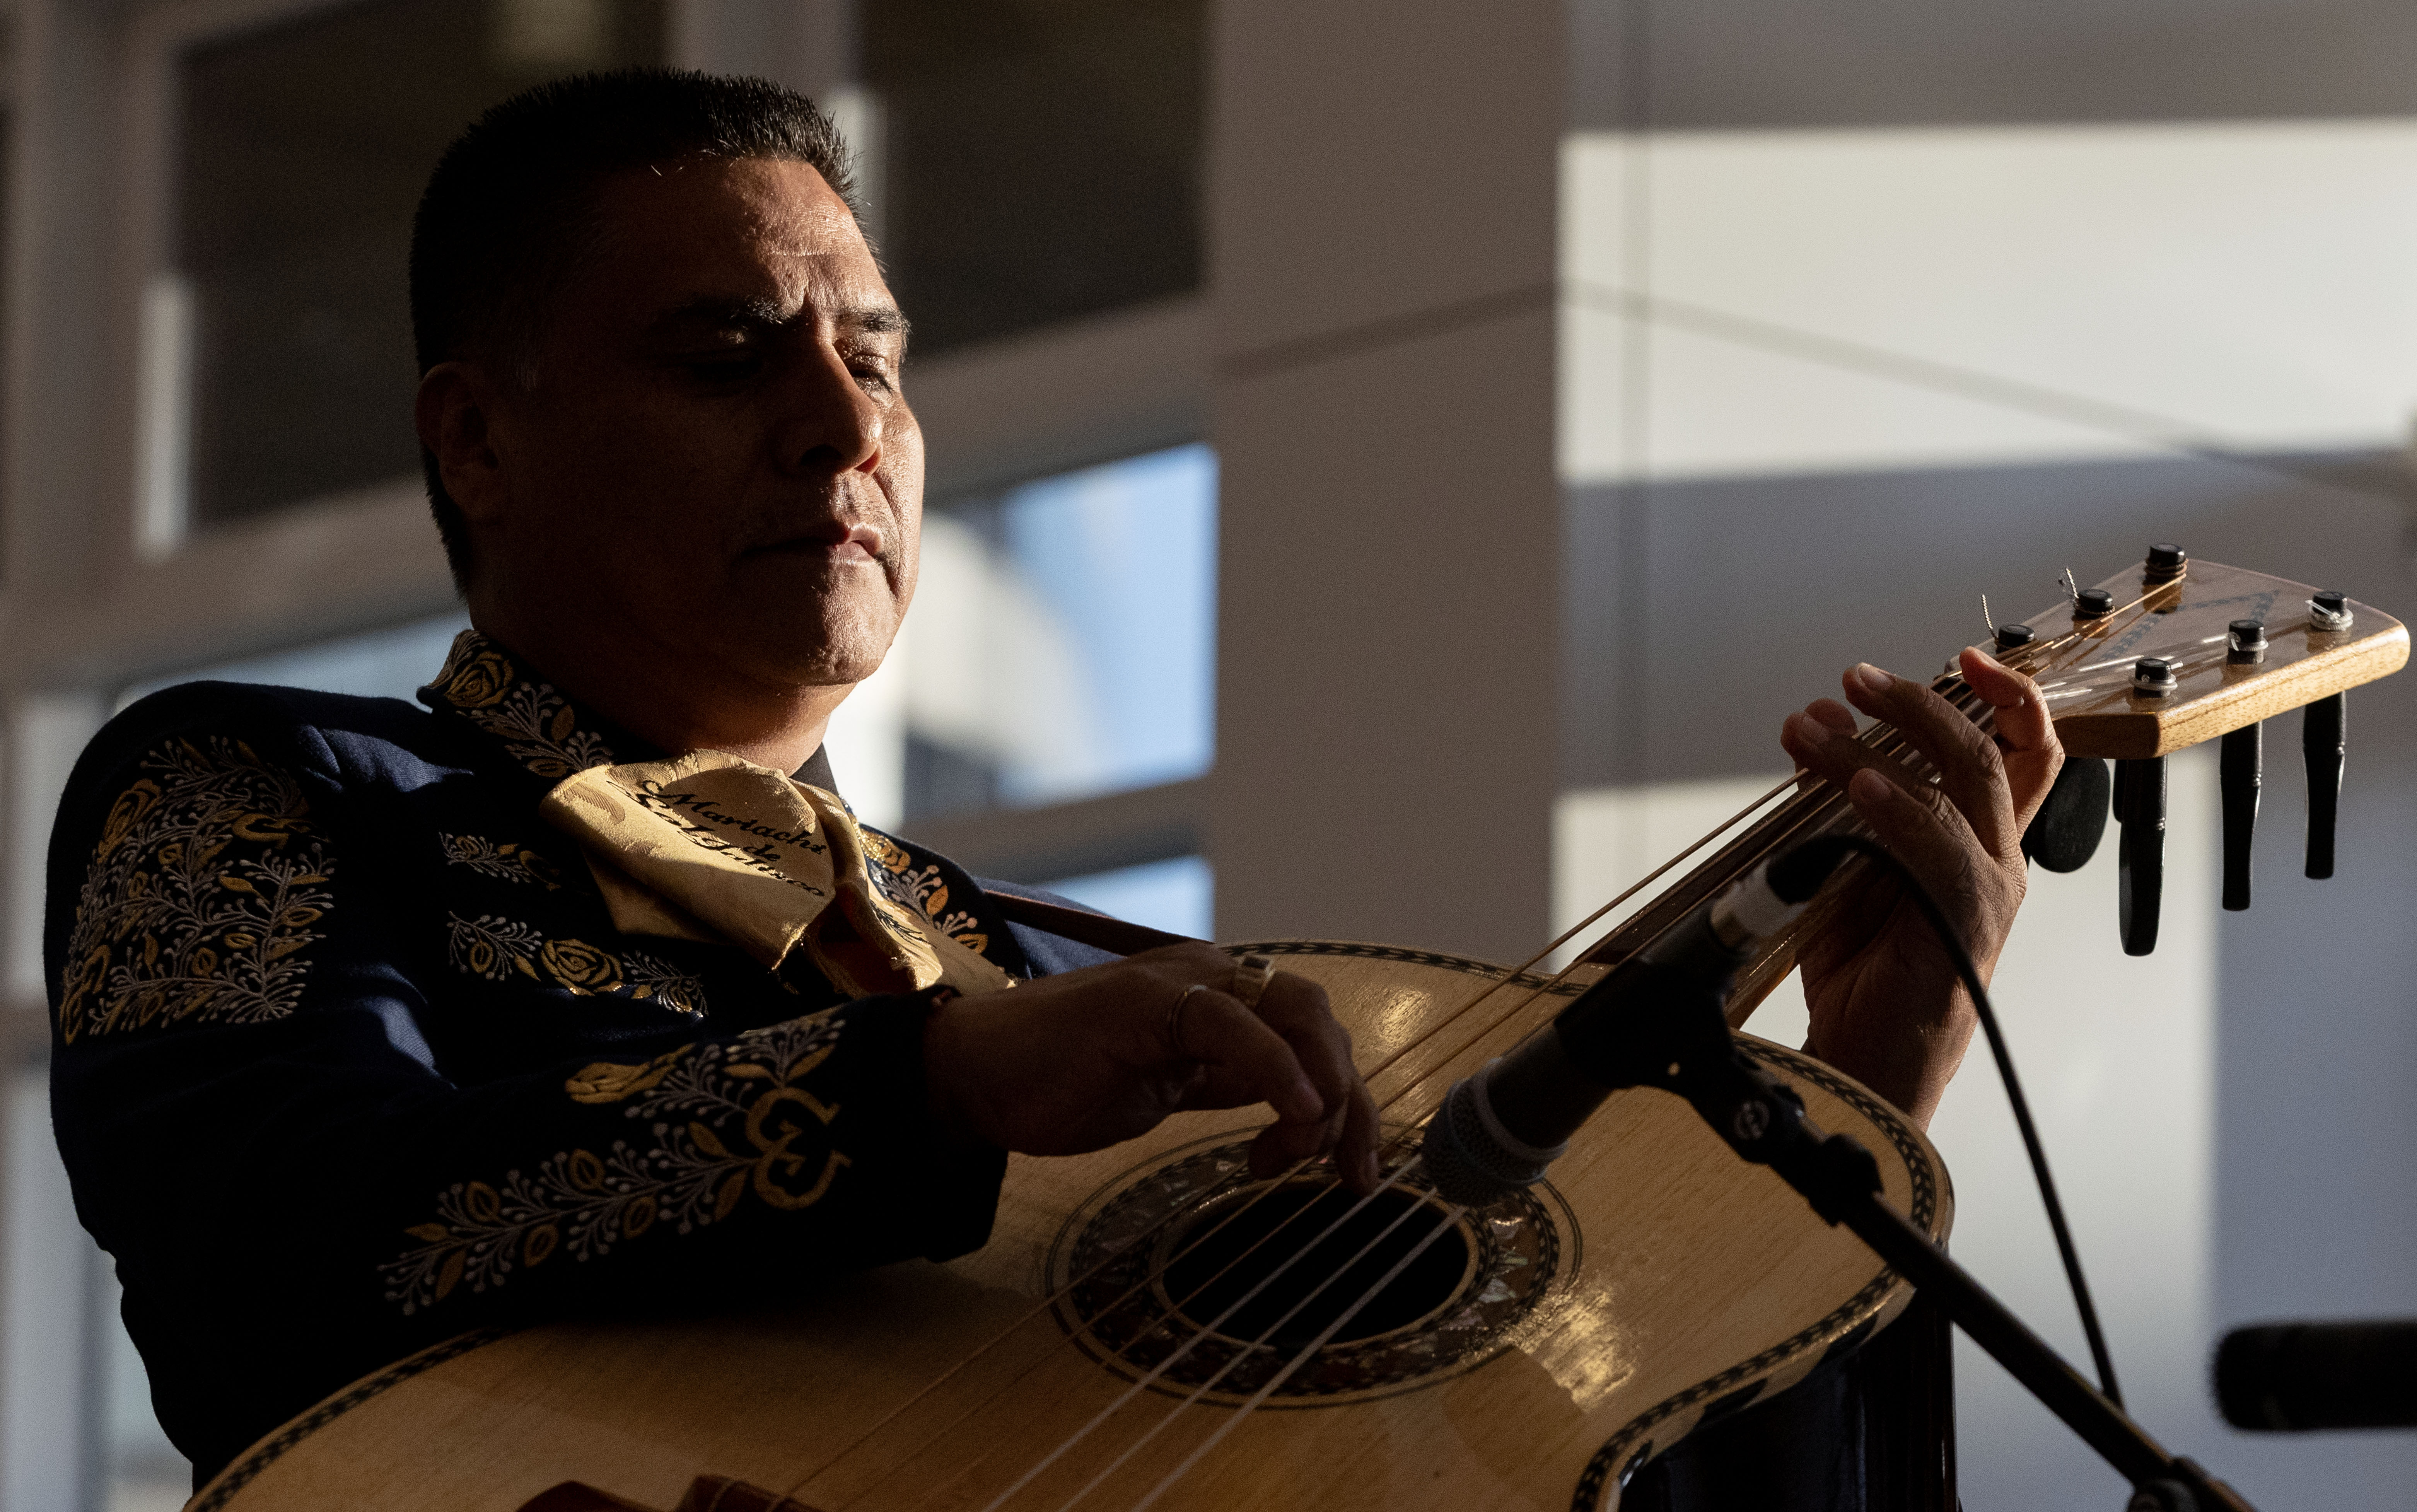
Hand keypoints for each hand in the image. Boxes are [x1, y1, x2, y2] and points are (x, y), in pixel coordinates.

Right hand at [922, 942, 1382, 1191]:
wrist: (976, 1077)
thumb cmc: (1062, 1084)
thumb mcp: (1170, 1087)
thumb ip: (1229, 1082)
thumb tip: (1296, 1111)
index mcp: (1219, 997)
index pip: (1313, 1033)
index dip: (1347, 1101)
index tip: (1346, 1172)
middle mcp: (1210, 978)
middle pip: (1319, 1018)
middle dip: (1350, 1100)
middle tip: (1346, 1174)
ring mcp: (1180, 983)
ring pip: (1295, 1012)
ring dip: (1324, 1088)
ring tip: (1304, 1152)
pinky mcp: (1147, 1002)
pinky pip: (1232, 1024)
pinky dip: (1277, 1065)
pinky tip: (1297, 1113)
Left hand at [1776, 649, 2060, 1125]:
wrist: (1866, 1059)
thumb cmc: (1862, 967)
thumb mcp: (1844, 860)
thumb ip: (1835, 794)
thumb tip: (1814, 720)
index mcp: (1980, 842)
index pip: (2021, 752)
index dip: (2005, 697)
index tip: (1965, 658)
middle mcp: (1997, 858)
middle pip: (1983, 751)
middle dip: (1918, 702)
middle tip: (1852, 680)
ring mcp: (1987, 888)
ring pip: (1956, 786)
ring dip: (1875, 744)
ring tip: (1810, 729)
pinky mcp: (1963, 918)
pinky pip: (1935, 846)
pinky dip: (1894, 806)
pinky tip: (1854, 783)